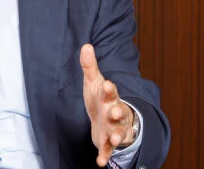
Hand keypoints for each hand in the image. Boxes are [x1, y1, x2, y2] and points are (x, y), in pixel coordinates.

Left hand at [80, 44, 136, 166]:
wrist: (109, 119)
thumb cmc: (101, 99)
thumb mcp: (94, 83)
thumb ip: (89, 66)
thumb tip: (86, 45)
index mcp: (110, 97)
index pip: (111, 91)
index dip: (109, 89)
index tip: (107, 84)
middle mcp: (115, 112)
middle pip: (118, 111)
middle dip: (117, 111)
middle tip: (114, 110)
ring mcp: (114, 128)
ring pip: (118, 132)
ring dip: (117, 135)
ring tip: (116, 139)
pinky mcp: (108, 142)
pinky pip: (108, 150)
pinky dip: (105, 156)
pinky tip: (101, 162)